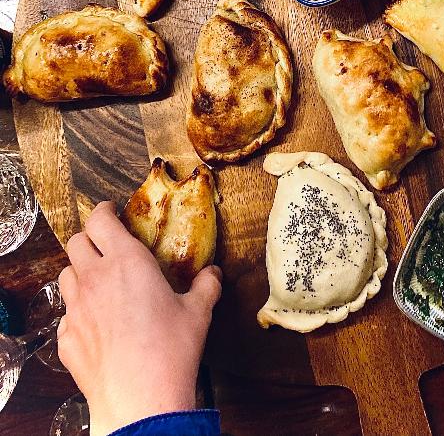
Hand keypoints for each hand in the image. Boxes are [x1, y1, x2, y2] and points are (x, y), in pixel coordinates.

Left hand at [57, 201, 221, 435]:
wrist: (140, 398)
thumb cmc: (171, 349)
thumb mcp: (198, 312)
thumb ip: (206, 285)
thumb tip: (213, 273)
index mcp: (127, 262)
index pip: (100, 220)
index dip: (103, 211)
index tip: (110, 211)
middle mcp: (95, 279)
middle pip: (76, 242)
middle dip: (90, 238)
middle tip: (107, 244)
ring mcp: (76, 309)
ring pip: (66, 274)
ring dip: (80, 270)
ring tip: (101, 280)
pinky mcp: (66, 337)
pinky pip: (66, 313)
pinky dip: (79, 309)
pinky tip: (98, 321)